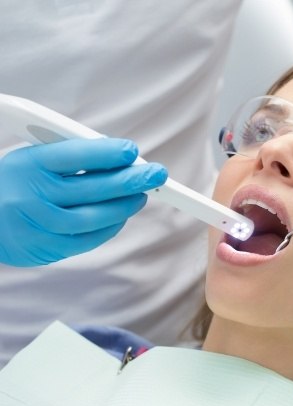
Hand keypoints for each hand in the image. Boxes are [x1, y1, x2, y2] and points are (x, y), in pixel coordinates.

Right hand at [0, 138, 166, 265]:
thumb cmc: (15, 183)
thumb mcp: (33, 159)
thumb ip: (71, 157)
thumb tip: (118, 159)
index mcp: (29, 163)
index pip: (77, 155)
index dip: (108, 153)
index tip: (132, 151)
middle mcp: (34, 194)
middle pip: (94, 187)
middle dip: (132, 179)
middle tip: (157, 174)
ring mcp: (41, 224)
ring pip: (96, 215)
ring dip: (126, 205)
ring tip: (143, 194)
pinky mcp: (47, 247)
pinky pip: (89, 238)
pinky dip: (111, 226)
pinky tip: (122, 215)